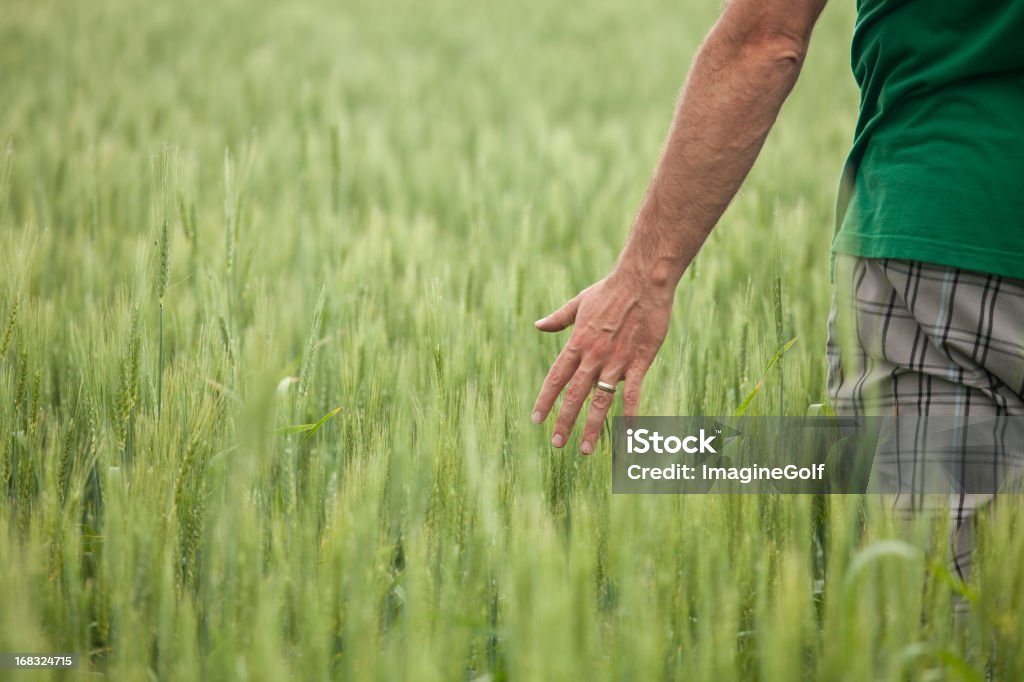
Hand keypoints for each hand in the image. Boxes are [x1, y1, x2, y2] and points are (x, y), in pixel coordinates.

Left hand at [531, 267, 674, 452]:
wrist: (643, 280)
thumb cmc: (611, 289)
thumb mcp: (579, 301)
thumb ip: (559, 318)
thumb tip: (538, 325)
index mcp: (577, 343)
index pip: (556, 377)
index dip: (545, 400)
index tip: (536, 419)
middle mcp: (593, 356)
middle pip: (575, 395)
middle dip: (564, 421)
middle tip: (556, 443)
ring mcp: (617, 361)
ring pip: (601, 401)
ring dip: (593, 427)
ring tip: (585, 449)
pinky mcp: (639, 362)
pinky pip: (633, 394)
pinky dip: (630, 416)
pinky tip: (628, 435)